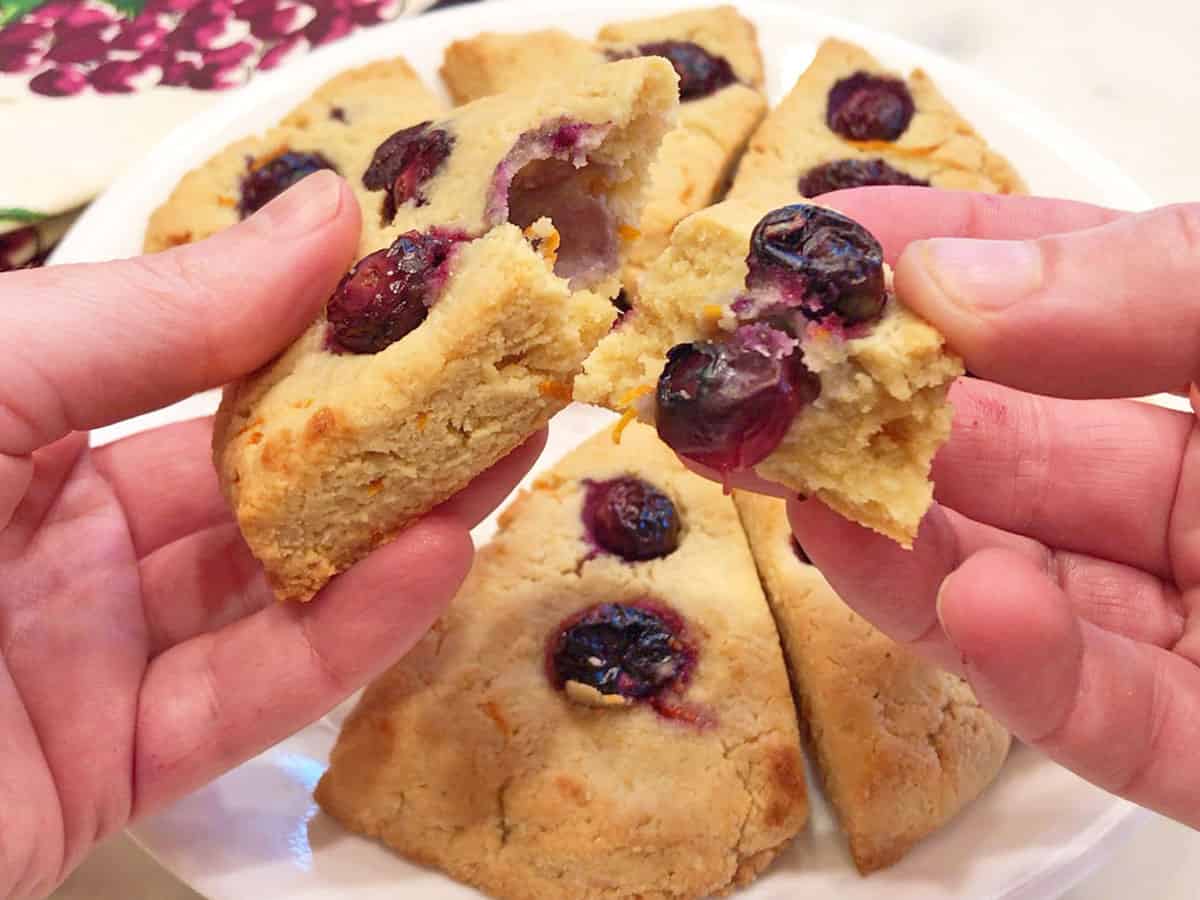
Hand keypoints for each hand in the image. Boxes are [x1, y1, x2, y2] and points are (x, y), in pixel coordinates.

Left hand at [0, 172, 542, 897]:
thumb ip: (153, 311)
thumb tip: (321, 215)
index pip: (185, 356)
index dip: (306, 315)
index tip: (418, 274)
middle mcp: (44, 532)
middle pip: (247, 473)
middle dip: (381, 422)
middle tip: (497, 370)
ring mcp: (80, 659)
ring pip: (269, 583)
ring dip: (395, 522)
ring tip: (509, 451)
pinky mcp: (108, 773)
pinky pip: (250, 694)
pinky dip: (352, 631)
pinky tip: (438, 559)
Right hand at [781, 188, 1199, 827]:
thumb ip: (1158, 291)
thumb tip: (953, 282)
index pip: (1054, 296)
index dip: (928, 267)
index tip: (813, 245)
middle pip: (1009, 449)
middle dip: (870, 416)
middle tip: (748, 388)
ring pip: (1027, 581)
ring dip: (907, 542)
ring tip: (802, 490)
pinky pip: (1113, 710)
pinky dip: (1030, 663)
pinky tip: (960, 597)